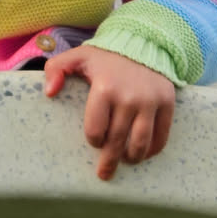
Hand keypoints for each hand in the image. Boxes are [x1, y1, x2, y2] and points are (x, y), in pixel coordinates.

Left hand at [42, 45, 174, 181]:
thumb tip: (49, 93)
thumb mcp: (78, 56)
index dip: (93, 140)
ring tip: (126, 162)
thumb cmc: (106, 56)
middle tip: (104, 174)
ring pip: (140, 143)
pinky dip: (152, 150)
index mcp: (104, 88)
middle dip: (109, 161)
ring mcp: (150, 102)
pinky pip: (161, 136)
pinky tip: (144, 153)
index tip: (95, 140)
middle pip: (117, 141)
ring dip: (132, 158)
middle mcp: (128, 98)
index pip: (95, 129)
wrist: (144, 43)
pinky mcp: (167, 103)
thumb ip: (56, 69)